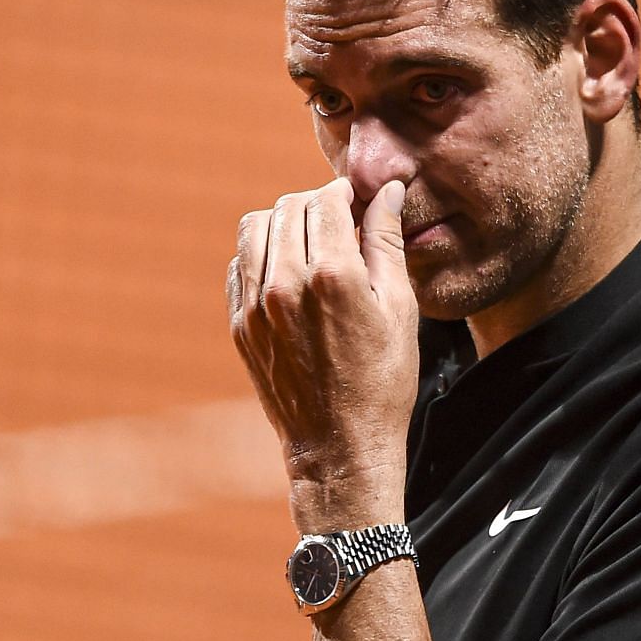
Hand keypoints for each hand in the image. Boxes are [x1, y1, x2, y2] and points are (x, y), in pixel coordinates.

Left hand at [229, 178, 419, 528]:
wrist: (339, 448)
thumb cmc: (382, 382)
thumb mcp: (400, 309)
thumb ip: (387, 242)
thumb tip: (390, 192)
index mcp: (333, 274)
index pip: (327, 199)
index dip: (346, 193)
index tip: (360, 203)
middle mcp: (285, 283)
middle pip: (290, 207)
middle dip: (317, 205)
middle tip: (340, 222)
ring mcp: (255, 305)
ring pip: (255, 228)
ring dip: (284, 223)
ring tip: (311, 243)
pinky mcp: (239, 325)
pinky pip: (240, 265)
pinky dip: (262, 255)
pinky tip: (289, 273)